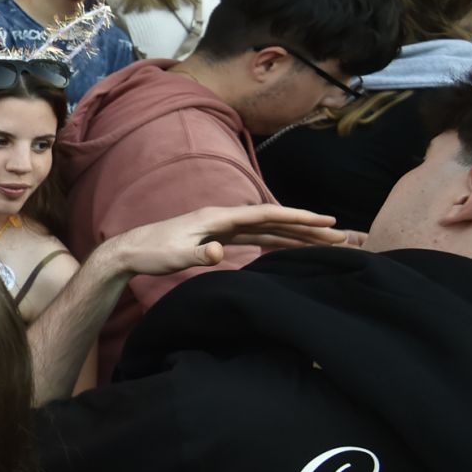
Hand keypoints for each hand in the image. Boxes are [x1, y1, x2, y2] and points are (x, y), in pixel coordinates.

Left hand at [102, 204, 348, 277]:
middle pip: (274, 220)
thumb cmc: (151, 252)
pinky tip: (291, 247)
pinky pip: (256, 238)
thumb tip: (219, 251)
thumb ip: (198, 254)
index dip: (298, 217)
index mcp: (218, 217)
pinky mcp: (218, 237)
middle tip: (342, 235)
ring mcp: (222, 227)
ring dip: (296, 235)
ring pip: (268, 229)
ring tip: (326, 241)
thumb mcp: (174, 256)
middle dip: (308, 227)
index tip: (326, 221)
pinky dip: (277, 241)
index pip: (266, 215)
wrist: (129, 251)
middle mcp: (224, 217)